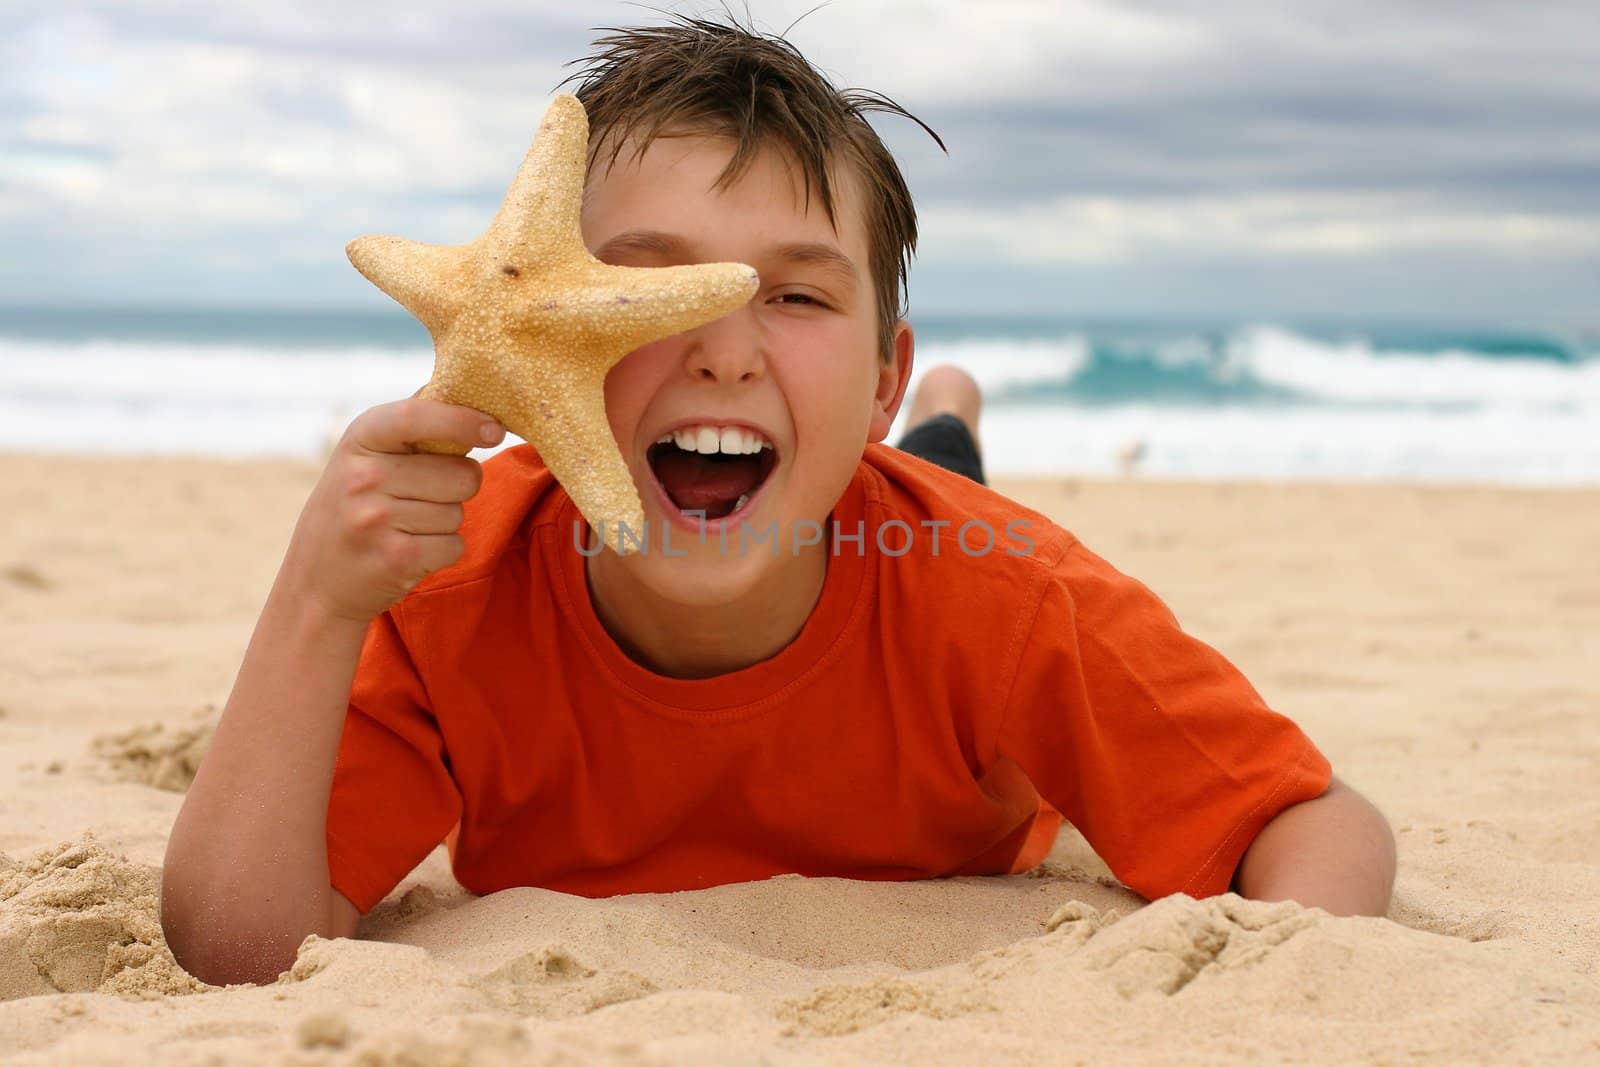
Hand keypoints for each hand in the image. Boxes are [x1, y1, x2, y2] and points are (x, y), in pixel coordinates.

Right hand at [280, 398, 504, 622]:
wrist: (316, 582)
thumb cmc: (354, 507)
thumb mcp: (365, 455)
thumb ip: (411, 423)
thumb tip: (463, 385)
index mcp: (360, 439)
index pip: (415, 416)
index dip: (462, 419)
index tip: (495, 429)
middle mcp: (363, 476)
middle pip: (462, 473)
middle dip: (459, 486)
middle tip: (423, 497)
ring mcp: (376, 519)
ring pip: (458, 512)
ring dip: (445, 522)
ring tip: (406, 526)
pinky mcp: (395, 558)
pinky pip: (454, 545)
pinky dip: (442, 551)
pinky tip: (409, 550)